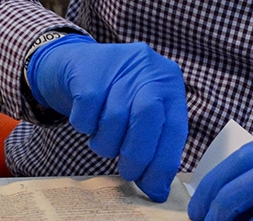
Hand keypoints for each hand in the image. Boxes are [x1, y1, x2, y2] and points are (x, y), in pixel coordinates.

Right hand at [27, 34, 187, 201]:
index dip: (164, 164)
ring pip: (114, 120)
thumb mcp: (142, 109)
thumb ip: (154, 142)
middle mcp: (148, 70)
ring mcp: (118, 67)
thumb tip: (156, 189)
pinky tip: (89, 120)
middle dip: (137, 155)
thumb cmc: (116, 95)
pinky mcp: (88, 71)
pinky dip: (85, 127)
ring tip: (104, 139)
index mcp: (169, 83)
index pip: (174, 128)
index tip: (154, 189)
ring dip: (107, 144)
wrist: (78, 63)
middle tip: (128, 172)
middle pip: (147, 119)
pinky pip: (87, 115)